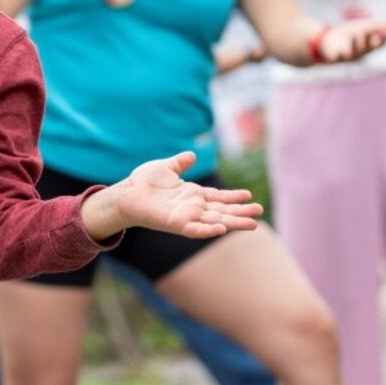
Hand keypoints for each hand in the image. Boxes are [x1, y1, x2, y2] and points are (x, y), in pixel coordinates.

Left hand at [94, 152, 262, 239]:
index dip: (233, 197)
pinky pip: (195, 229)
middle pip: (222, 210)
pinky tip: (222, 229)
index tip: (249, 196)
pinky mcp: (176, 224)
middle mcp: (192, 207)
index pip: (218, 197)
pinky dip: (208, 229)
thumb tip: (190, 155)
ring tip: (252, 224)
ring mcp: (186, 216)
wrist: (125, 194)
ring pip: (215, 220)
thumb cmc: (143, 182)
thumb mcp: (165, 167)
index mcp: (192, 194)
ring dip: (233, 223)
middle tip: (259, 211)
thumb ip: (179, 163)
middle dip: (241, 212)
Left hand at [319, 18, 385, 61]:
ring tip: (356, 34)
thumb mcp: (368, 27)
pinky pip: (336, 58)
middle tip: (371, 31)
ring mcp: (346, 55)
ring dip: (355, 44)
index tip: (384, 29)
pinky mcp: (333, 56)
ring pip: (352, 52)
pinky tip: (339, 51)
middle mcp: (360, 53)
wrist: (327, 41)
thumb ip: (384, 26)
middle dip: (369, 39)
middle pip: (367, 47)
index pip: (380, 44)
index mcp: (369, 46)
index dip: (382, 38)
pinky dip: (337, 55)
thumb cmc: (351, 35)